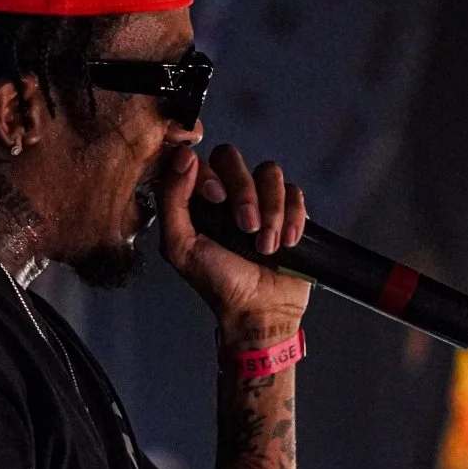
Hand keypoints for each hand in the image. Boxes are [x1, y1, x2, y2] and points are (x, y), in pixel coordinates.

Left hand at [156, 142, 311, 342]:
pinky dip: (292, 218)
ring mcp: (261, 201)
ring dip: (271, 211)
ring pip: (270, 173)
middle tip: (246, 227)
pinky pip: (295, 193)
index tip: (215, 199)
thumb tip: (182, 158)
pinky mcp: (289, 211)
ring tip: (266, 246)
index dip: (212, 173)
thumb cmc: (218, 284)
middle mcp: (229, 195)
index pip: (202, 159)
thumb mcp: (181, 246)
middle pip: (235, 159)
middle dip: (244, 192)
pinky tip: (286, 243)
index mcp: (200, 200)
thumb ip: (172, 201)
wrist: (260, 310)